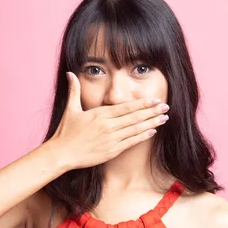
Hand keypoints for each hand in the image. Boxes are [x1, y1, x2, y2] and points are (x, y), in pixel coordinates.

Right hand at [50, 72, 169, 169]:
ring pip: (136, 129)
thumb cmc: (66, 132)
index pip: (126, 107)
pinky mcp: (111, 151)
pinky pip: (131, 142)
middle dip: (152, 111)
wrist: (61, 154)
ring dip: (152, 123)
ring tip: (164, 118)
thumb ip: (74, 90)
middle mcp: (108, 125)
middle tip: (166, 106)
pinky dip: (142, 136)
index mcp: (100, 114)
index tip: (155, 100)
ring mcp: (111, 139)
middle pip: (135, 117)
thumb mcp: (71, 108)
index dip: (143, 103)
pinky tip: (152, 132)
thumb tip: (70, 73)